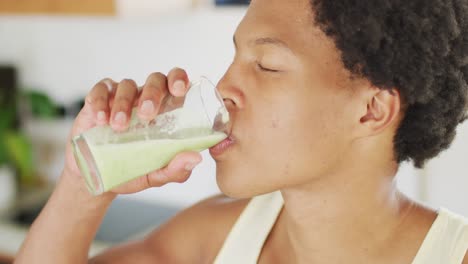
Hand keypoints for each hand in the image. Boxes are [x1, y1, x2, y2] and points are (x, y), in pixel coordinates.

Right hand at [63, 68, 202, 194]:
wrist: (96, 177)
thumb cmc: (132, 170)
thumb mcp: (156, 175)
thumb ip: (176, 169)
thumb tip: (195, 158)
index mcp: (167, 111)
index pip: (178, 82)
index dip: (179, 79)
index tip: (178, 90)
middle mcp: (146, 99)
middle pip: (155, 80)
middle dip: (152, 93)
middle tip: (146, 115)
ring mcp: (122, 97)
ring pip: (127, 85)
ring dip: (124, 103)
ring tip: (119, 127)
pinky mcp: (99, 99)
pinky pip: (101, 90)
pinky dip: (101, 102)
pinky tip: (101, 120)